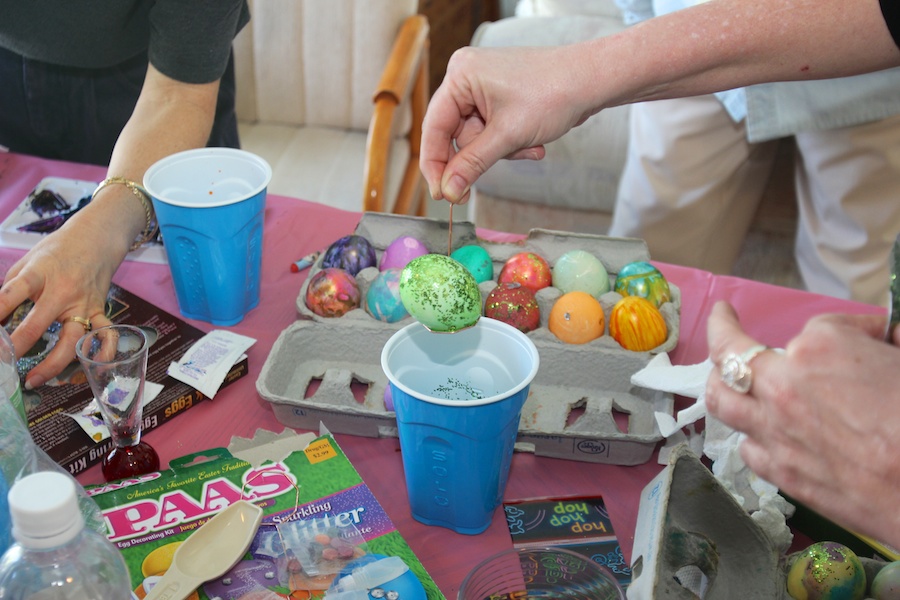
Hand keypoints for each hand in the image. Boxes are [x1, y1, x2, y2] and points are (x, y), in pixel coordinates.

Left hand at [0, 206, 123, 388]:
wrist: (96, 240)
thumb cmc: (57, 252)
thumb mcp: (27, 263)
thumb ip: (11, 290)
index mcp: (40, 274)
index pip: (12, 294)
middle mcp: (63, 291)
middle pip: (39, 325)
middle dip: (18, 347)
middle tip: (4, 364)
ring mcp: (84, 304)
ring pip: (72, 340)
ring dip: (52, 364)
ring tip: (34, 379)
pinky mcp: (99, 312)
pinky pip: (104, 337)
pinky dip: (102, 355)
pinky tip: (90, 370)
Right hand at [420, 44, 597, 203]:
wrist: (592, 80)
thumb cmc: (554, 93)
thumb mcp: (508, 136)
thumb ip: (472, 164)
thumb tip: (447, 190)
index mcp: (460, 76)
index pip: (434, 128)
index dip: (435, 165)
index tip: (440, 195)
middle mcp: (466, 78)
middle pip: (455, 135)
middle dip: (479, 156)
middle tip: (477, 188)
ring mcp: (483, 88)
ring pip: (476, 138)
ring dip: (502, 151)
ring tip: (528, 147)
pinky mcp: (499, 99)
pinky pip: (492, 132)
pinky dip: (510, 144)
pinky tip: (532, 143)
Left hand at [705, 301, 899, 547]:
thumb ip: (881, 343)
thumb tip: (882, 338)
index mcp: (820, 348)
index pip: (819, 326)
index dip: (851, 332)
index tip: (872, 339)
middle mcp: (783, 385)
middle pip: (731, 350)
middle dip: (723, 328)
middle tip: (722, 318)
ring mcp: (774, 429)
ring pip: (721, 398)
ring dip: (718, 381)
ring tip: (719, 372)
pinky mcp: (779, 470)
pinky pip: (747, 445)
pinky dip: (751, 434)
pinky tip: (758, 431)